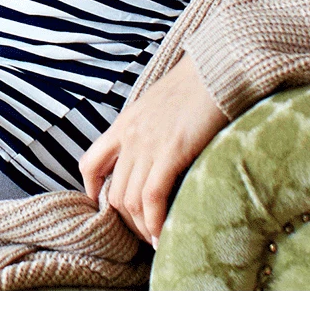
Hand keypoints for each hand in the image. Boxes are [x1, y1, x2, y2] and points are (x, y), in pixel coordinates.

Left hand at [78, 54, 227, 245]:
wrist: (218, 68)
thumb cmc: (199, 86)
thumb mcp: (161, 106)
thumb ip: (151, 129)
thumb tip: (158, 151)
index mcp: (125, 124)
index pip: (91, 163)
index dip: (93, 190)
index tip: (104, 207)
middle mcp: (130, 136)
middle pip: (114, 191)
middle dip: (127, 221)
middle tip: (145, 235)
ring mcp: (148, 144)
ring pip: (130, 200)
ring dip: (142, 227)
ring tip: (157, 241)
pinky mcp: (171, 151)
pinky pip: (151, 197)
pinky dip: (156, 222)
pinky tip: (165, 236)